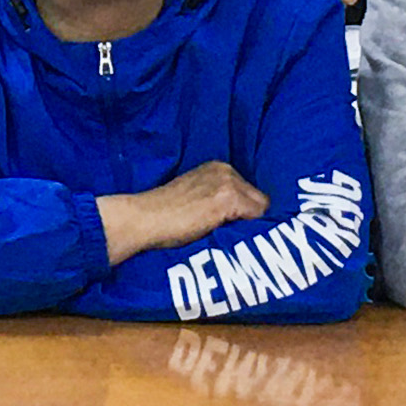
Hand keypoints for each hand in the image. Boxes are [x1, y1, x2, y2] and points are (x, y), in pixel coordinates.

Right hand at [98, 160, 267, 264]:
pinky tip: (231, 237)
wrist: (145, 218)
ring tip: (234, 238)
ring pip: (260, 208)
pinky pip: (256, 216)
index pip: (248, 190)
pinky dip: (247, 229)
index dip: (243, 211)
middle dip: (249, 216)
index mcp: (216, 167)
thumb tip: (237, 217)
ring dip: (248, 224)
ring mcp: (227, 183)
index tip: (235, 226)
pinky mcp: (228, 199)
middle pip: (258, 198)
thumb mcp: (194, 195)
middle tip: (236, 235)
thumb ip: (215, 197)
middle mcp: (225, 170)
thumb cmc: (164, 214)